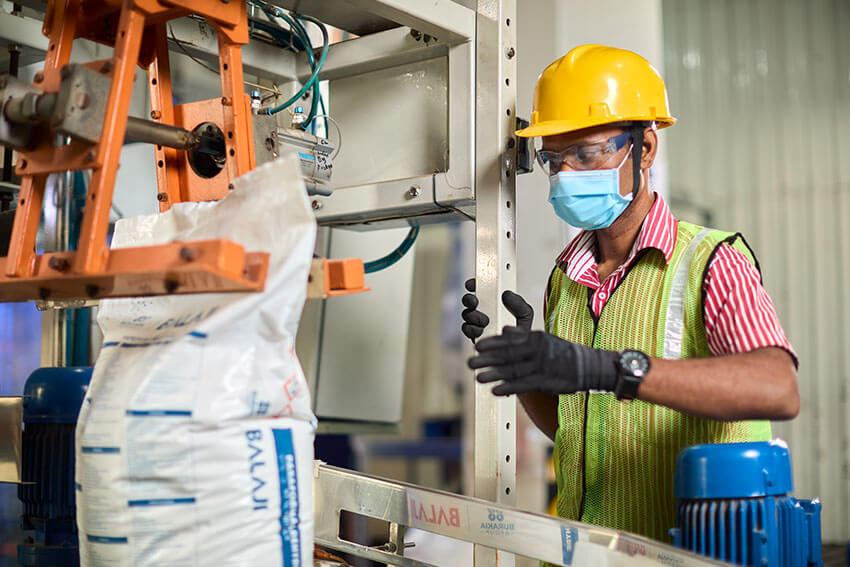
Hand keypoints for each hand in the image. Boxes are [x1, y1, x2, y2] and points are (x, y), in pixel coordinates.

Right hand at [461, 279, 533, 340]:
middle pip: (469, 300)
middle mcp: (483, 310)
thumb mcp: (525, 314)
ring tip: (484, 321)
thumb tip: (507, 294)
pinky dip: (471, 329)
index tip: (472, 284)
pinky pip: (466, 329)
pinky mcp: (474, 336)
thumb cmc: (521, 330)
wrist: (520, 351)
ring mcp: (477, 323)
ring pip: (466, 315)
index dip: (474, 284)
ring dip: (472, 315)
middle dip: (469, 299)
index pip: (480, 288)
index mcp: (494, 301)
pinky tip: (480, 330)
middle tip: (475, 301)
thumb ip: (518, 303)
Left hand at [468, 327, 619, 395]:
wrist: (587, 367)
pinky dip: (509, 387)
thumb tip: (504, 330)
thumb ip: (523, 336)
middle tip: (470, 361)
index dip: (492, 344)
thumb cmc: (563, 354)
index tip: (478, 346)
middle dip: (487, 359)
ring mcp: (541, 365)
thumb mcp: (544, 340)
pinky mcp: (546, 380)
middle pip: (507, 355)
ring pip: (512, 370)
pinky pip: (523, 384)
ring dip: (494, 374)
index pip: (509, 341)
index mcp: (535, 338)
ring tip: (477, 377)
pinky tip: (496, 390)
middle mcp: (537, 350)